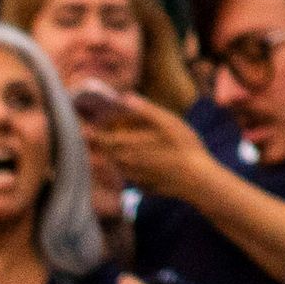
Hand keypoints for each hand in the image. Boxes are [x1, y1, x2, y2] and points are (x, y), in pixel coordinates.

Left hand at [78, 88, 217, 204]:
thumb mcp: (169, 122)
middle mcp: (127, 165)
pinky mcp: (144, 186)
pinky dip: (124, 167)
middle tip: (92, 136)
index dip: (93, 132)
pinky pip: (128, 175)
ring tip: (107, 148)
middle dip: (99, 144)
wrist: (198, 181)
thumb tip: (125, 96)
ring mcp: (135, 178)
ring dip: (109, 156)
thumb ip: (146, 109)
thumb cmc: (185, 147)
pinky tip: (132, 162)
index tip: (86, 126)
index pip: (103, 139)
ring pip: (116, 165)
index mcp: (129, 147)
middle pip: (107, 154)